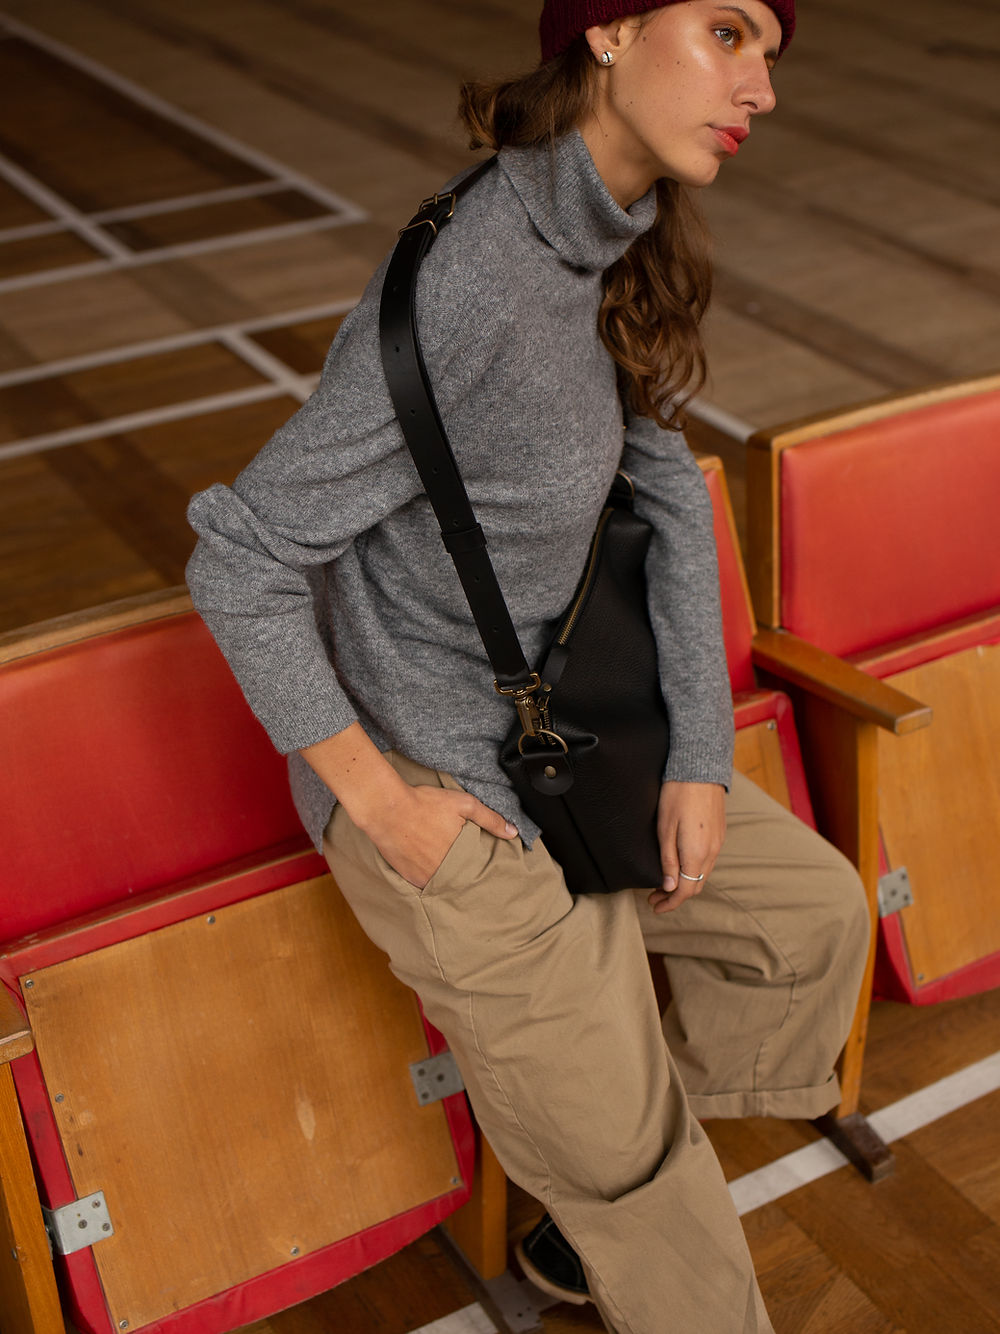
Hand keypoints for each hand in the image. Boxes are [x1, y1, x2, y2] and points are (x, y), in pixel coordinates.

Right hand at [362, 782, 517, 889]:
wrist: (387, 809)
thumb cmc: (425, 803)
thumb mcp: (464, 804)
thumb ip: (490, 819)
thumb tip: (513, 833)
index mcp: (462, 856)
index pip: (479, 869)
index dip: (479, 863)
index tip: (479, 860)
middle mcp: (445, 872)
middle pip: (462, 878)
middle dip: (465, 871)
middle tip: (460, 859)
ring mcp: (426, 878)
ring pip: (445, 883)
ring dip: (448, 876)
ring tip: (444, 862)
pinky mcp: (410, 879)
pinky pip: (426, 885)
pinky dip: (430, 878)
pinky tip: (429, 865)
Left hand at [648, 780, 725, 913]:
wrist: (699, 769)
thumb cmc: (677, 795)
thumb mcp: (665, 829)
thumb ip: (668, 860)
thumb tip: (669, 887)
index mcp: (697, 852)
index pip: (686, 890)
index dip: (670, 903)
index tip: (655, 906)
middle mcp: (712, 851)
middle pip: (696, 885)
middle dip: (675, 896)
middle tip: (654, 897)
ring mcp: (718, 843)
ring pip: (703, 874)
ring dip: (685, 883)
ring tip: (664, 884)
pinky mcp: (719, 834)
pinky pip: (708, 861)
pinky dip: (694, 870)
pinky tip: (680, 866)